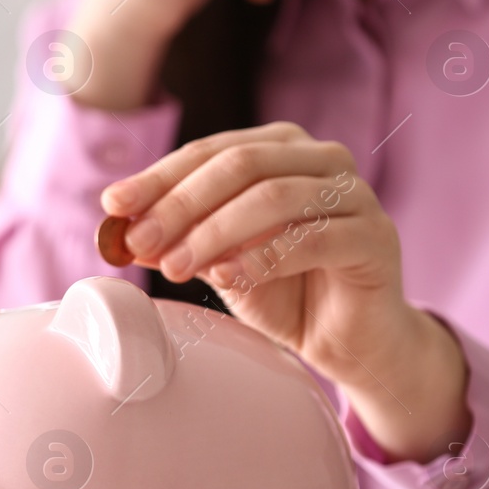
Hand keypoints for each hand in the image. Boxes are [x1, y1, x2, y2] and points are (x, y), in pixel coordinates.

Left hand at [100, 122, 470, 463]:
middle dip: (181, 203)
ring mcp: (355, 194)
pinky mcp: (375, 238)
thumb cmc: (284, 290)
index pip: (209, 152)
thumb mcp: (218, 259)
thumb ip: (178, 238)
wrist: (347, 340)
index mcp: (280, 148)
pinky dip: (261, 257)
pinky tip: (225, 277)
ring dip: (214, 232)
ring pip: (273, 197)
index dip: (158, 178)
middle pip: (239, 165)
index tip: (113, 206)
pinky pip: (311, 239)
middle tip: (140, 240)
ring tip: (175, 267)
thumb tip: (119, 228)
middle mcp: (322, 158)